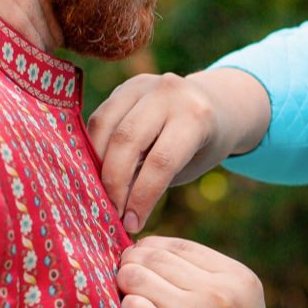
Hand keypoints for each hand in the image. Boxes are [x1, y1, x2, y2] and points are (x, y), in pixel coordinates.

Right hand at [87, 68, 271, 233]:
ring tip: (99, 191)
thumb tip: (118, 211)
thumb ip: (156, 181)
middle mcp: (169, 94)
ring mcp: (145, 84)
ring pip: (105, 125)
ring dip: (96, 164)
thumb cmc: (202, 145)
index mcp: (196, 117)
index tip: (131, 224)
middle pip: (126, 141)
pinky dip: (94, 146)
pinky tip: (96, 169)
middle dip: (114, 182)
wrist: (213, 103)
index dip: (142, 197)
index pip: (161, 162)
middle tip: (111, 211)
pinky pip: (100, 117)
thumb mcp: (190, 166)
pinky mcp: (126, 86)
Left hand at [115, 235, 294, 307]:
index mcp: (238, 277)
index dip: (148, 254)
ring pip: (135, 277)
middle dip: (130, 270)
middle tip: (128, 295)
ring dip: (125, 293)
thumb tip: (144, 257)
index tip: (140, 275)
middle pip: (151, 255)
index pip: (175, 244)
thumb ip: (204, 282)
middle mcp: (220, 289)